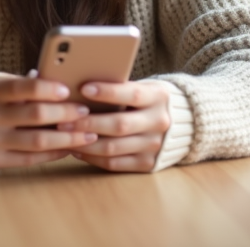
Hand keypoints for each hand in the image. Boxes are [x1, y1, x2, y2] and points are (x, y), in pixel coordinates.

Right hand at [0, 74, 98, 169]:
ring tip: (87, 134)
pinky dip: (53, 153)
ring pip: (37, 141)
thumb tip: (62, 83)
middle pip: (35, 115)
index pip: (23, 87)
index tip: (68, 90)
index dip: (48, 88)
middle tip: (85, 111)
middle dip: (66, 113)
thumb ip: (24, 84)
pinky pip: (30, 159)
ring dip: (68, 138)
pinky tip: (68, 147)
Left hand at [57, 80, 171, 171]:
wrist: (186, 124)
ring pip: (114, 148)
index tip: (84, 88)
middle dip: (88, 123)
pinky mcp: (147, 164)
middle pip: (119, 125)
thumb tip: (79, 85)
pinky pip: (115, 164)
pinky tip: (77, 150)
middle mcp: (159, 122)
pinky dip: (93, 158)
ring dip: (85, 143)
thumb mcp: (144, 87)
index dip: (107, 92)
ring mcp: (154, 146)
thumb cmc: (148, 100)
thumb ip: (120, 88)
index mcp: (158, 97)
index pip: (132, 94)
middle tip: (63, 119)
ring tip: (65, 136)